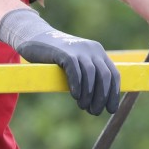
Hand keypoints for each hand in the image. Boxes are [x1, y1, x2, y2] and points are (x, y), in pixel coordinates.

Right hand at [0, 8, 119, 114]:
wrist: (35, 37)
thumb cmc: (55, 56)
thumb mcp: (76, 63)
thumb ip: (87, 76)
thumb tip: (98, 100)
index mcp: (98, 52)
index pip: (114, 74)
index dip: (114, 93)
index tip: (111, 109)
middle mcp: (92, 49)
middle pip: (105, 75)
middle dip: (103, 96)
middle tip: (96, 112)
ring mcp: (78, 49)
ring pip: (91, 74)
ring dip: (89, 94)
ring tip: (84, 107)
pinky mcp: (64, 52)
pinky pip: (75, 70)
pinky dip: (77, 84)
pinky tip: (76, 96)